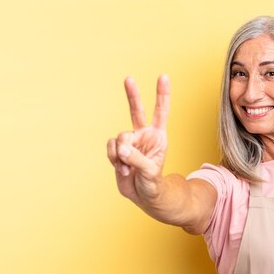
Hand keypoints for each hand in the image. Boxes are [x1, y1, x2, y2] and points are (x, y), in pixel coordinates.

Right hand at [107, 75, 169, 204]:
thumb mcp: (150, 172)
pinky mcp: (118, 151)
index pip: (161, 112)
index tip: (163, 76)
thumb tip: (121, 148)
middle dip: (133, 95)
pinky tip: (122, 169)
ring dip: (121, 154)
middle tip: (129, 78)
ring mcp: (130, 143)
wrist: (143, 196)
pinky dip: (113, 159)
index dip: (162, 94)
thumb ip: (136, 158)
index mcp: (158, 137)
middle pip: (137, 111)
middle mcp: (144, 136)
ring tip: (128, 168)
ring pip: (119, 137)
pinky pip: (110, 148)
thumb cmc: (154, 184)